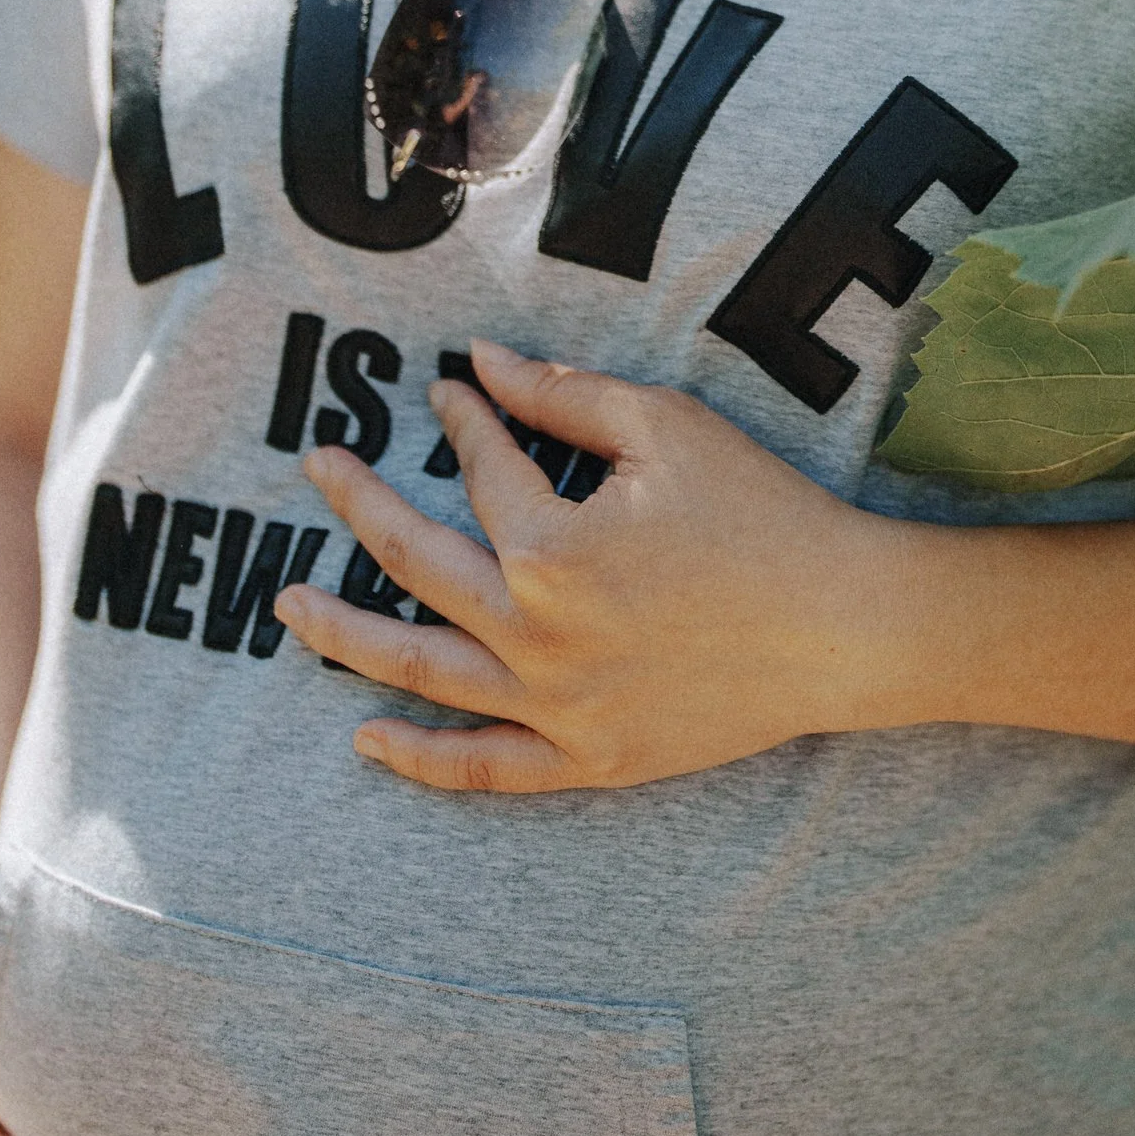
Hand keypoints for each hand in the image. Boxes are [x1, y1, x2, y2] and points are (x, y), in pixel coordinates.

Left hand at [275, 340, 904, 791]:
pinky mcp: (588, 762)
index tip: (446, 394)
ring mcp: (556, 710)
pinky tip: (368, 737)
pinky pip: (482, 771)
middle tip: (320, 468)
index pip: (480, 470)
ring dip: (345, 637)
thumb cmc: (763, 515)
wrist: (844, 627)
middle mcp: (535, 636)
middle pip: (416, 564)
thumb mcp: (668, 428)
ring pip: (421, 672)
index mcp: (551, 548)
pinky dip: (420, 760)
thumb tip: (478, 364)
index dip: (461, 421)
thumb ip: (563, 395)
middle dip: (360, 505)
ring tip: (290, 608)